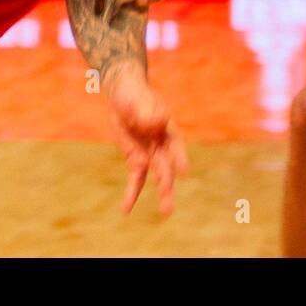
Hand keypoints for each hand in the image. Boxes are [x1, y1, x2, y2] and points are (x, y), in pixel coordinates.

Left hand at [103, 63, 187, 215]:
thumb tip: (156, 125)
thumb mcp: (137, 98)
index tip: (183, 171)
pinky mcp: (135, 158)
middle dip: (168, 184)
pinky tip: (127, 209)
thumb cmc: (134, 93)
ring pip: (156, 175)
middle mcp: (162, 143)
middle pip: (167, 165)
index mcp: (167, 127)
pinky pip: (135, 178)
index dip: (179, 157)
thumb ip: (146, 111)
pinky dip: (132, 194)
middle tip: (168, 202)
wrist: (123, 94)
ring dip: (161, 192)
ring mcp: (149, 152)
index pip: (175, 144)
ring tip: (166, 212)